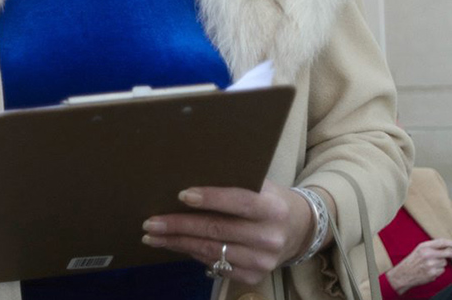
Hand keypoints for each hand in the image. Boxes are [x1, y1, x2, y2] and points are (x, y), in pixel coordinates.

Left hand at [140, 180, 316, 284]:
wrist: (299, 229)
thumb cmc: (270, 199)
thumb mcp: (261, 185)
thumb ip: (234, 181)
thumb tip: (190, 174)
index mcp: (272, 207)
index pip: (238, 202)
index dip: (210, 198)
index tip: (181, 195)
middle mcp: (269, 237)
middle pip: (217, 230)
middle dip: (179, 226)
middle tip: (151, 222)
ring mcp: (262, 261)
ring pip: (211, 251)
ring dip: (177, 244)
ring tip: (153, 236)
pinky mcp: (254, 277)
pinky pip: (215, 266)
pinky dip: (192, 254)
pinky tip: (176, 246)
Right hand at [386, 238, 451, 293]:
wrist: (404, 273)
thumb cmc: (413, 261)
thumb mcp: (420, 249)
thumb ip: (432, 246)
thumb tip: (447, 245)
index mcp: (424, 247)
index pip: (441, 242)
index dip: (450, 243)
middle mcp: (428, 255)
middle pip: (448, 252)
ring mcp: (431, 265)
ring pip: (445, 262)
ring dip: (441, 263)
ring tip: (432, 264)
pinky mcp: (433, 274)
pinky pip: (442, 270)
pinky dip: (438, 270)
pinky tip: (431, 270)